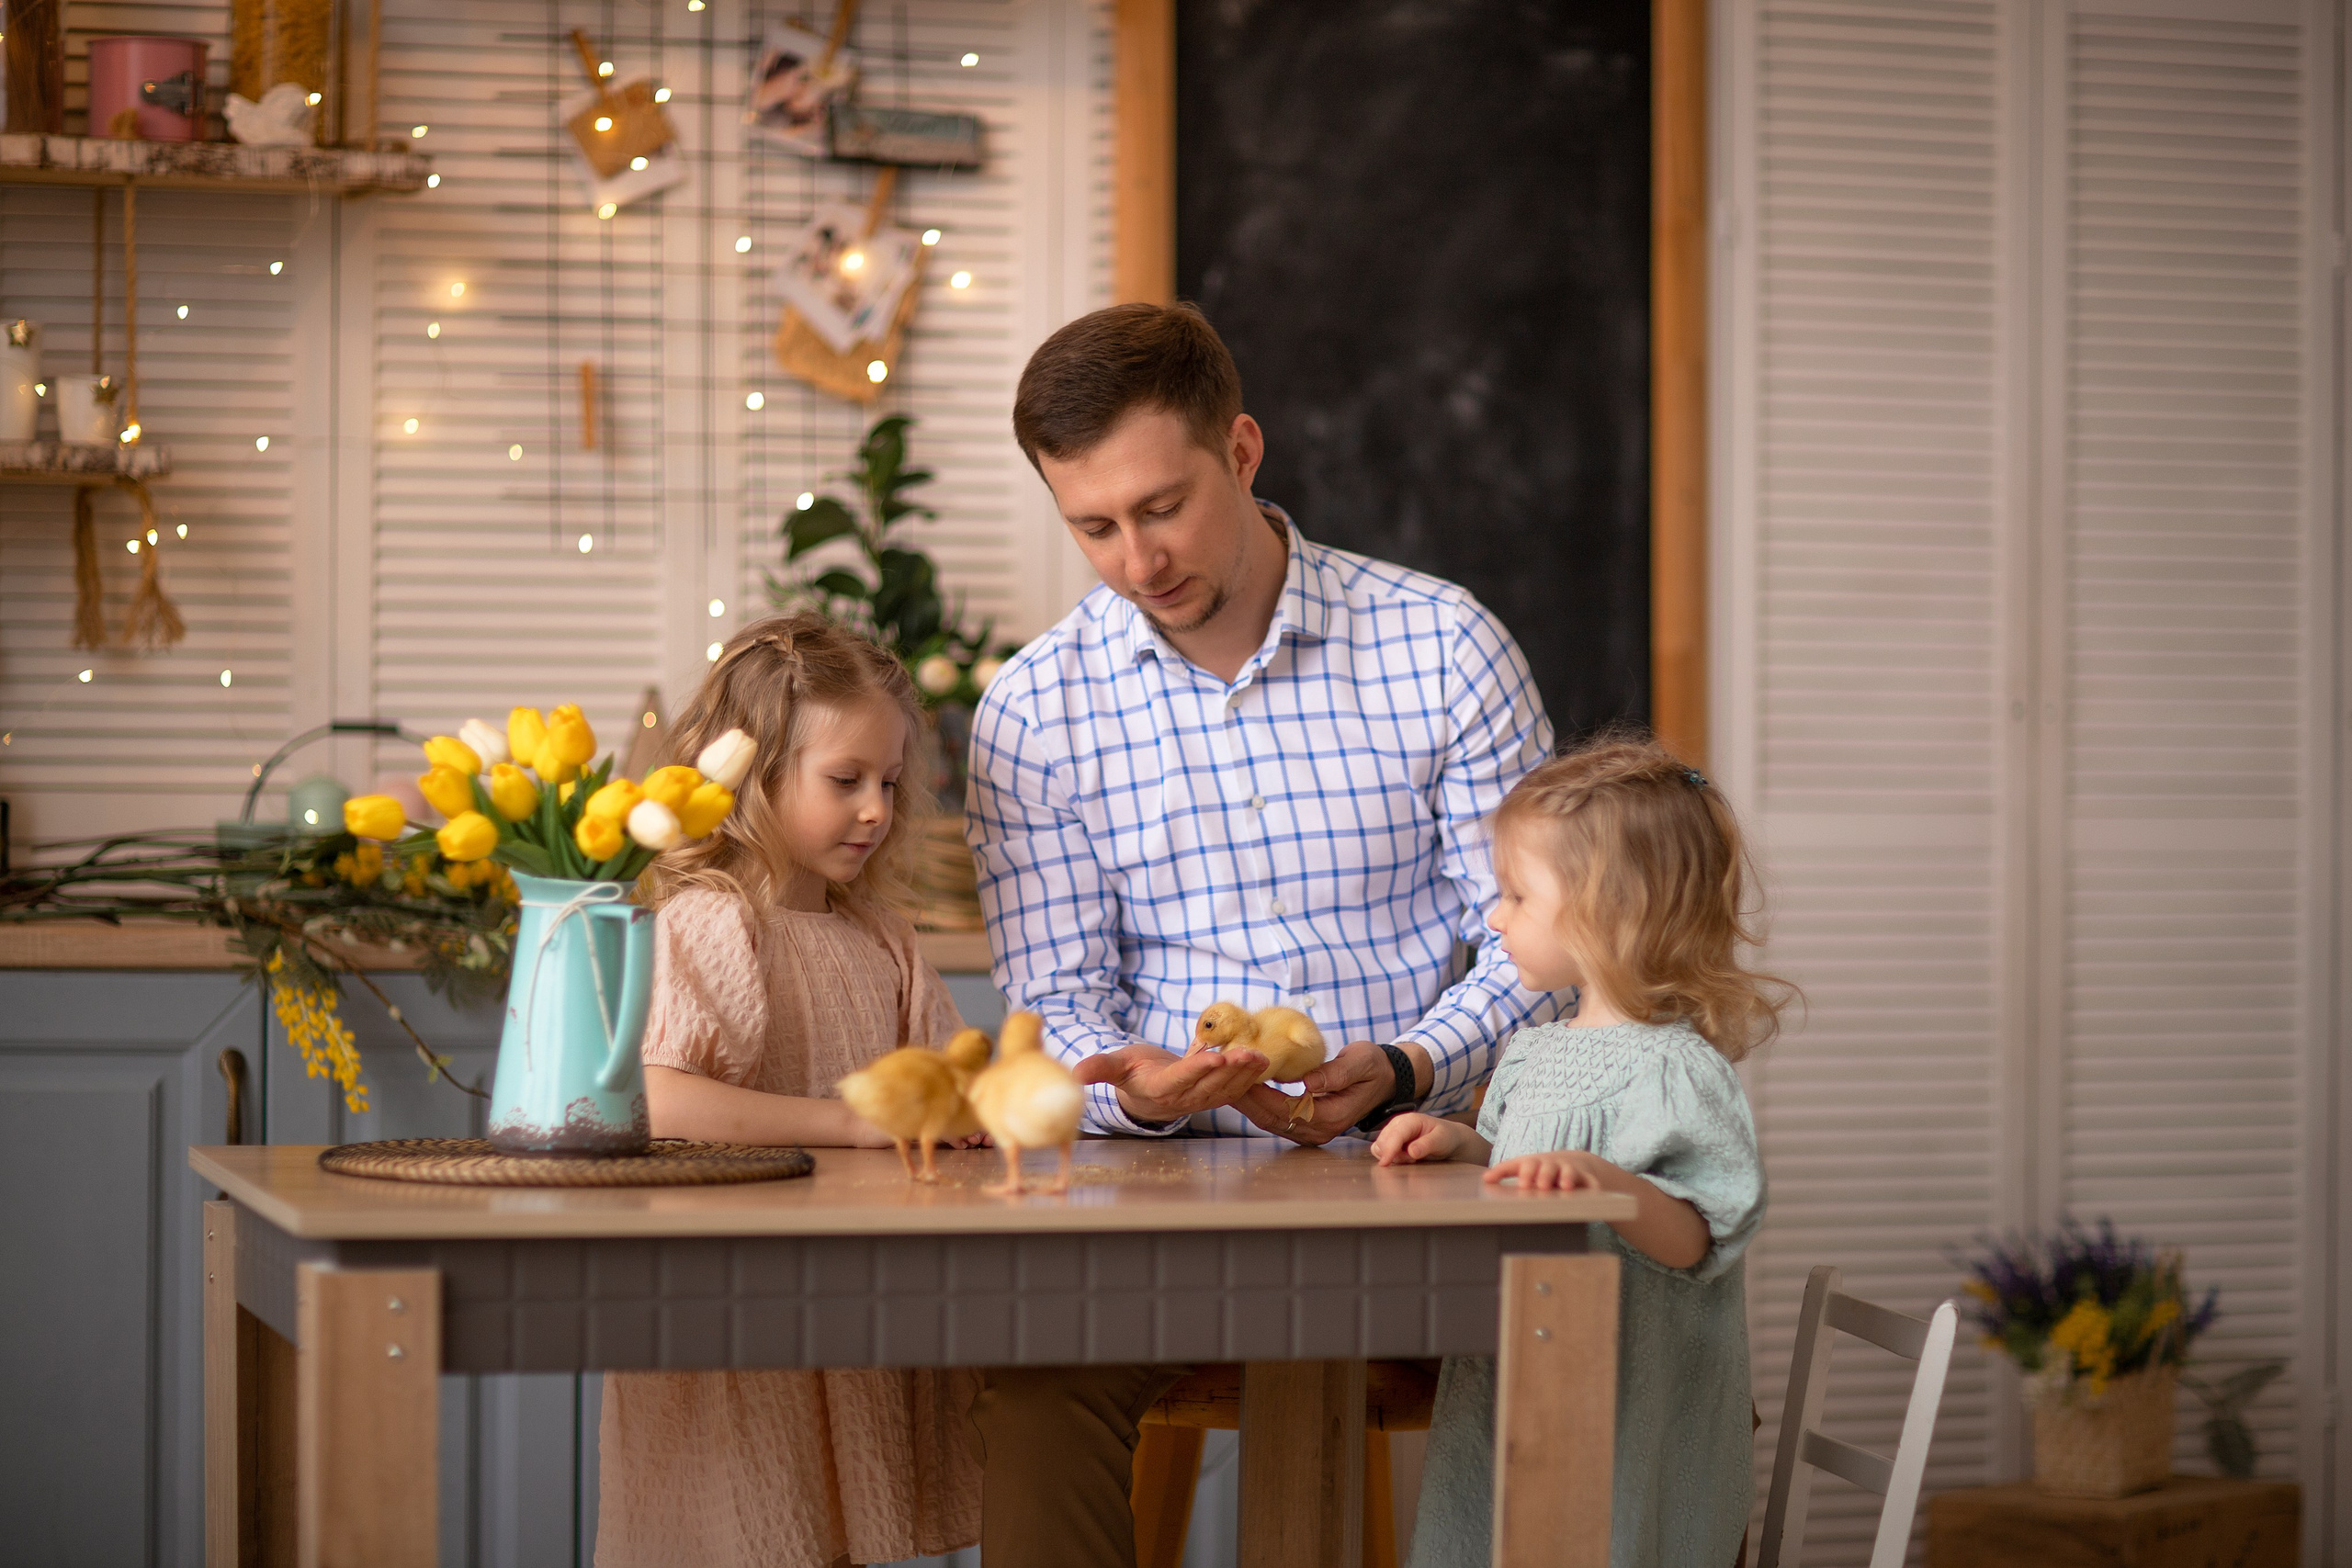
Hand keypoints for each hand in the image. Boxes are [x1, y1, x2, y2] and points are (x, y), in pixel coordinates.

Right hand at [1073, 1042, 1271, 1124]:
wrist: (1148, 1092)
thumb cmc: (1132, 1073)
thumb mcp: (1115, 1066)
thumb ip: (1098, 1068)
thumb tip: (1073, 1073)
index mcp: (1159, 1090)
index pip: (1181, 1079)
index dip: (1198, 1070)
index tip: (1215, 1058)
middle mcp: (1183, 1099)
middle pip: (1210, 1084)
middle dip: (1231, 1069)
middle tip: (1248, 1053)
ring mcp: (1201, 1100)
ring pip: (1226, 1088)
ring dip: (1245, 1073)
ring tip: (1260, 1056)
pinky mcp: (1214, 1097)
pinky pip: (1234, 1089)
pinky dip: (1249, 1077)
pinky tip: (1263, 1062)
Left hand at [1235, 1039, 1425, 1147]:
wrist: (1386, 1077)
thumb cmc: (1373, 1066)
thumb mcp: (1360, 1062)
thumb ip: (1336, 1073)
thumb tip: (1308, 1082)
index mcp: (1331, 1116)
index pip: (1285, 1109)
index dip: (1260, 1094)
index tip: (1240, 1076)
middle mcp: (1319, 1130)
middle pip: (1271, 1118)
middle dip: (1244, 1100)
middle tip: (1221, 1078)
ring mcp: (1312, 1131)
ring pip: (1269, 1120)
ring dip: (1246, 1103)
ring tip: (1224, 1082)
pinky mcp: (1306, 1125)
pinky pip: (1275, 1117)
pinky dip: (1257, 1104)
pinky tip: (1242, 1088)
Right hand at [1371, 1112, 1473, 1165]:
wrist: (1449, 1139)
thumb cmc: (1446, 1137)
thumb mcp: (1441, 1140)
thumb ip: (1427, 1144)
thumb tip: (1411, 1151)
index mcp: (1410, 1120)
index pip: (1395, 1134)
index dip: (1389, 1149)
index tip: (1385, 1163)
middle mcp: (1398, 1124)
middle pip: (1383, 1142)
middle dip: (1395, 1155)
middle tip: (1414, 1159)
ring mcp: (1393, 1132)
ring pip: (1379, 1147)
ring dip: (1392, 1156)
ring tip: (1411, 1158)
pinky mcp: (1391, 1141)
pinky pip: (1380, 1151)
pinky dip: (1389, 1157)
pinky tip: (1404, 1158)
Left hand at [1483, 1150, 1610, 1192]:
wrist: (1577, 1163)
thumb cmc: (1543, 1169)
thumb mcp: (1525, 1168)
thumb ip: (1506, 1172)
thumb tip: (1484, 1179)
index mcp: (1534, 1163)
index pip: (1523, 1164)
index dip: (1519, 1172)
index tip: (1516, 1183)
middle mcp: (1551, 1164)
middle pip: (1546, 1167)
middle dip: (1542, 1175)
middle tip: (1538, 1186)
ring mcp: (1569, 1169)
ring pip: (1568, 1172)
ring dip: (1566, 1178)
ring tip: (1564, 1186)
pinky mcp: (1586, 1178)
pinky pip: (1591, 1182)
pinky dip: (1593, 1186)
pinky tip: (1595, 1192)